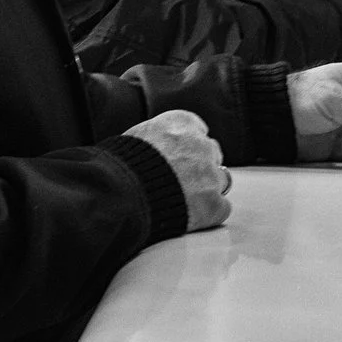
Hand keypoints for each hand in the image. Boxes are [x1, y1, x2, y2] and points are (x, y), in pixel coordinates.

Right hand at [126, 109, 229, 231]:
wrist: (122, 193)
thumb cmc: (120, 164)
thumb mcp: (135, 136)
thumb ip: (156, 136)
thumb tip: (153, 144)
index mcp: (182, 123)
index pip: (198, 129)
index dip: (188, 146)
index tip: (180, 155)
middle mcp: (202, 145)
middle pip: (212, 154)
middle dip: (200, 166)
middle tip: (181, 180)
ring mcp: (210, 175)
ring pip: (221, 179)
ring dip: (208, 188)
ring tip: (186, 200)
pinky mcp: (213, 204)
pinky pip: (221, 208)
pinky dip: (210, 214)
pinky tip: (192, 217)